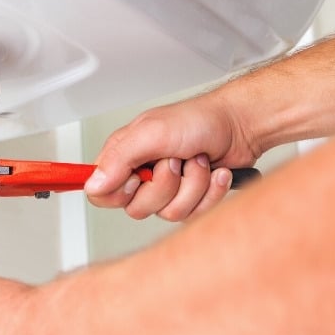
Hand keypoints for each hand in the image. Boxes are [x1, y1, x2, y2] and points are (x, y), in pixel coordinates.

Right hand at [85, 94, 258, 220]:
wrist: (240, 126)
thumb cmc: (199, 120)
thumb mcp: (152, 133)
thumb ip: (118, 159)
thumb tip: (94, 184)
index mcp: (124, 156)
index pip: (100, 193)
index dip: (119, 193)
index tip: (138, 177)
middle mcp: (142, 174)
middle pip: (137, 209)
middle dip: (165, 186)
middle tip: (175, 161)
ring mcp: (166, 189)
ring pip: (169, 213)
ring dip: (192, 186)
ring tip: (198, 162)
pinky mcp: (189, 198)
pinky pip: (194, 214)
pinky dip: (210, 192)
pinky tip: (214, 173)